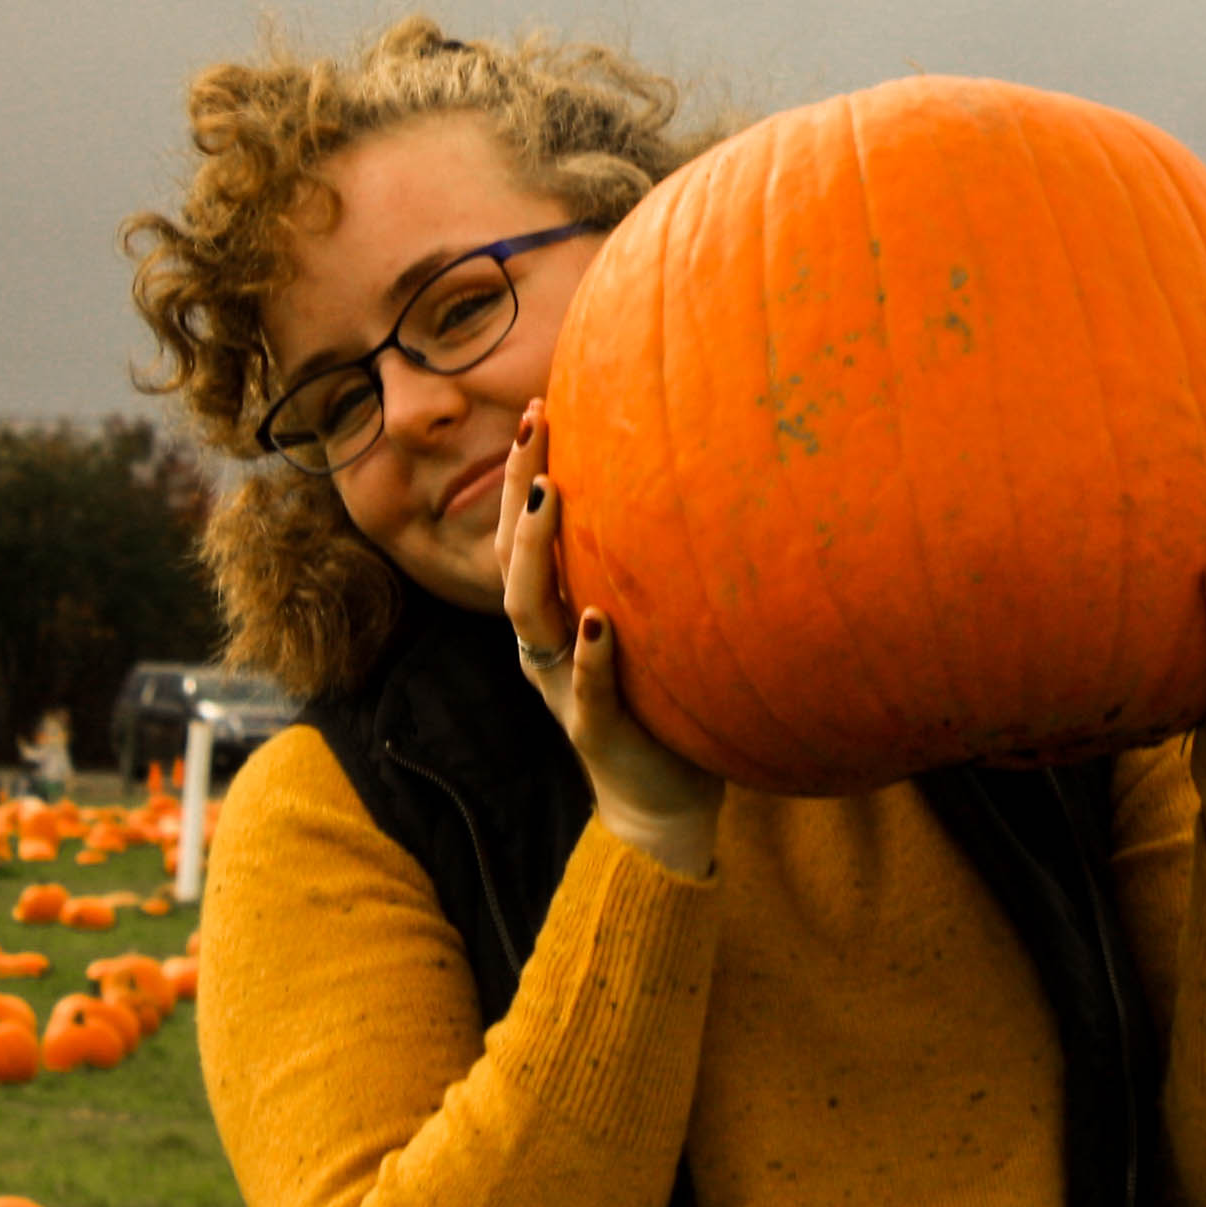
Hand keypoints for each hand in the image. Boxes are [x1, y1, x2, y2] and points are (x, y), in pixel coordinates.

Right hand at [497, 402, 725, 876]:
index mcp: (552, 616)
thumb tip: (692, 476)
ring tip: (550, 494)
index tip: (540, 405)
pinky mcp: (597, 731)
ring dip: (537, 553)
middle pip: (512, 558)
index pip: (523, 532)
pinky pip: (587, 690)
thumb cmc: (660, 697)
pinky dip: (591, 656)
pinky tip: (600, 622)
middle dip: (520, 488)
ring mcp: (565, 687)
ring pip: (530, 615)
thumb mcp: (647, 621)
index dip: (523, 470)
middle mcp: (545, 646)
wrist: (662, 801)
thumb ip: (645, 568)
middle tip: (536, 424)